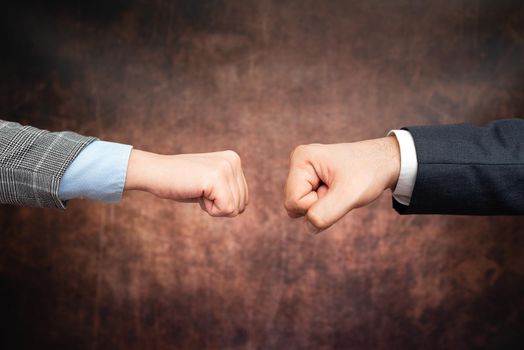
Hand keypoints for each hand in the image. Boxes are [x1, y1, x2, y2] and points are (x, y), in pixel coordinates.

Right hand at [125, 150, 247, 216]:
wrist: (154, 172)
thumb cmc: (178, 182)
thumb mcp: (210, 183)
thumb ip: (228, 189)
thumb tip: (242, 208)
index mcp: (234, 160)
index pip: (243, 199)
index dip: (221, 202)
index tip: (202, 188)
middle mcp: (234, 161)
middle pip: (241, 205)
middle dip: (218, 205)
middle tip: (198, 189)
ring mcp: (226, 168)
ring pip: (234, 209)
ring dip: (213, 207)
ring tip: (196, 189)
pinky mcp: (217, 178)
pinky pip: (226, 209)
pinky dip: (209, 209)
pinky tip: (196, 192)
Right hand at [284, 136, 400, 231]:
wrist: (384, 162)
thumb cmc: (368, 173)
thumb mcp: (349, 195)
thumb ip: (325, 214)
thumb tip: (310, 226)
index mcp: (301, 159)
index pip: (293, 202)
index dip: (316, 204)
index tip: (337, 189)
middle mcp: (298, 162)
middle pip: (293, 205)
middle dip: (318, 205)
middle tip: (339, 190)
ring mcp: (304, 171)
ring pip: (301, 207)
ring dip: (323, 206)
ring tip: (339, 189)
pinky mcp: (311, 179)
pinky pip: (309, 205)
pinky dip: (325, 204)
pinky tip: (337, 190)